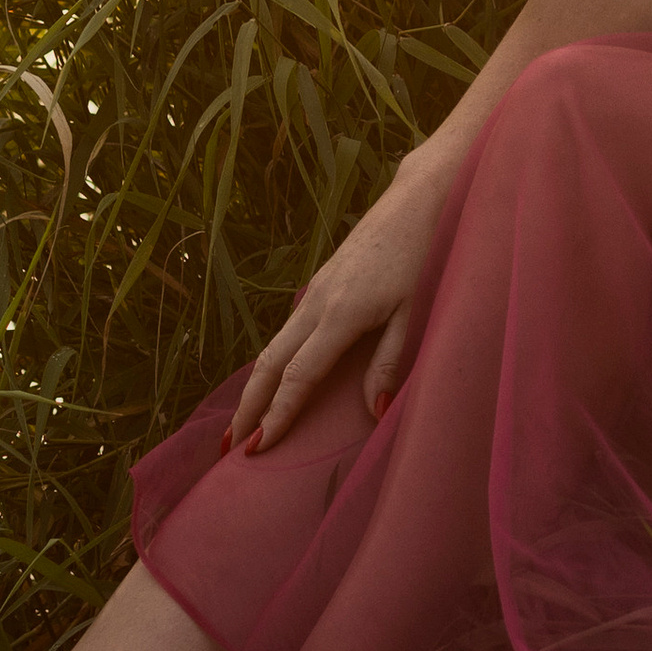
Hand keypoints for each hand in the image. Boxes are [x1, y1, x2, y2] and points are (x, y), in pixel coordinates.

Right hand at [226, 154, 454, 453]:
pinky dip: (272, 363)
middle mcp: (316, 304)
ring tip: (243, 422)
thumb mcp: (413, 313)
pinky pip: (286, 331)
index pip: (298, 377)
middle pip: (269, 363)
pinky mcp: (320, 285)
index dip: (276, 415)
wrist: (416, 202)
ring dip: (255, 386)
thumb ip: (389, 362)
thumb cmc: (422, 257)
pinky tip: (273, 380)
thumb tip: (374, 411)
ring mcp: (315, 292)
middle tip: (229, 445)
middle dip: (247, 406)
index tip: (256, 448)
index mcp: (339, 316)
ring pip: (273, 346)